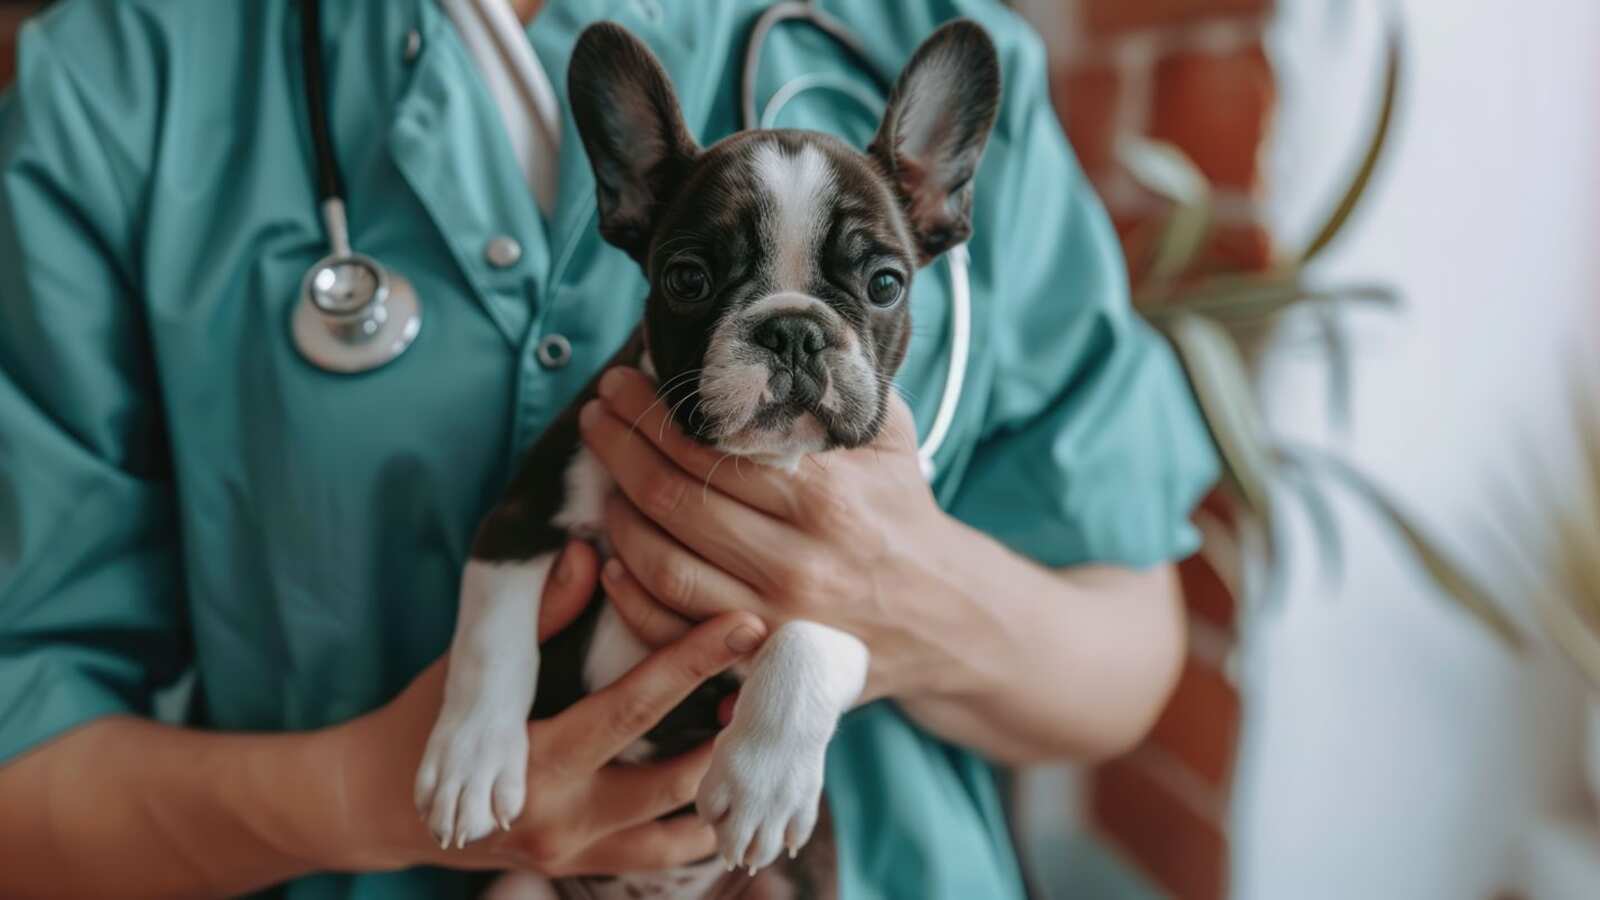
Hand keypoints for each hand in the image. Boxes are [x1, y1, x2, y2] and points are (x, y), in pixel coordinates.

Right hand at [323, 540, 767, 875]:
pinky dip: (707, 825)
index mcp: (535, 760)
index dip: (692, 660)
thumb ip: (541, 616)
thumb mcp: (475, 665)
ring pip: (683, 828)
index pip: (632, 705)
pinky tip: (742, 783)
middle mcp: (561, 817)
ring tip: (770, 728)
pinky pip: (667, 857)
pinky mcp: (588, 869)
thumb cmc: (430, 714)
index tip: (746, 622)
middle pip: (673, 778)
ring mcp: (578, 854)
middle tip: (780, 681)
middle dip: (731, 731)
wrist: (386, 807)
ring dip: (728, 780)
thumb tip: (589, 555)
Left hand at [579, 367, 967, 702]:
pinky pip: (672, 630)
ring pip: (661, 566)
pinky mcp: (760, 660)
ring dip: (617, 518)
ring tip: (605, 480)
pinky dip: (630, 595)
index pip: (712, 446)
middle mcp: (796, 559)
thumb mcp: (888, 437)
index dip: (652, 411)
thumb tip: (777, 322)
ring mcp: (774, 616)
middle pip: (673, 499)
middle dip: (619, 449)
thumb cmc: (903, 515)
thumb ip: (836, 384)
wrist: (948, 618)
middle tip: (598, 415)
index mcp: (825, 495)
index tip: (623, 383)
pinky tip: (612, 557)